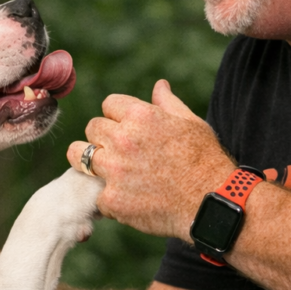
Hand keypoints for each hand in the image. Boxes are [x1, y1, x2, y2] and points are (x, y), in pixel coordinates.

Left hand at [67, 80, 234, 239]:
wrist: (211, 203)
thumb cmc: (205, 161)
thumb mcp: (191, 123)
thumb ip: (168, 103)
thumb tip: (159, 85)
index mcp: (140, 116)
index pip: (109, 104)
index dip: (118, 116)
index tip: (126, 128)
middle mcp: (122, 139)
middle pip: (92, 128)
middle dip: (103, 137)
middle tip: (119, 151)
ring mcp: (114, 170)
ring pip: (79, 156)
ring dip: (90, 161)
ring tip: (105, 169)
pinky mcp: (112, 199)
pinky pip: (94, 192)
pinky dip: (107, 196)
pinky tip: (124, 198)